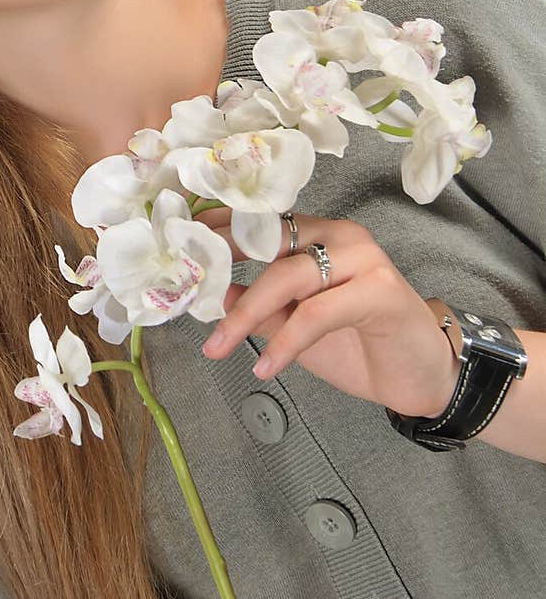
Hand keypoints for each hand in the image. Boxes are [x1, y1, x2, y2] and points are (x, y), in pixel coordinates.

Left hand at [196, 207, 460, 419]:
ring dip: (246, 314)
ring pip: (288, 276)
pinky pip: (317, 312)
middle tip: (186, 299)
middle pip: (267, 245)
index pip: (261, 221)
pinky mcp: (381, 291)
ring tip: (218, 346)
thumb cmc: (359, 346)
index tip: (178, 241)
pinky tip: (267, 366)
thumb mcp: (294, 327)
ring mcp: (364, 259)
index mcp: (319, 234)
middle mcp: (341, 236)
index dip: (218, 229)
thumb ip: (260, 307)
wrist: (420, 377)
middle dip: (221, 273)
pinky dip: (286, 341)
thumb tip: (212, 293)